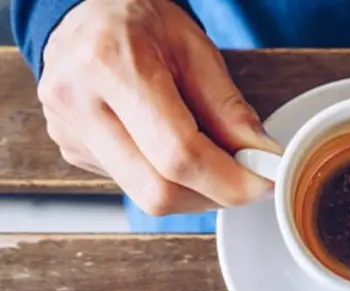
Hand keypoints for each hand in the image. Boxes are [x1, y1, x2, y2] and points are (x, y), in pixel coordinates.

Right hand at [38, 0, 279, 214]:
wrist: (87, 9)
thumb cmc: (142, 20)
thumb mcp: (195, 48)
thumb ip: (228, 107)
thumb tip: (260, 158)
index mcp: (111, 65)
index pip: (178, 154)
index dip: (229, 181)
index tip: (263, 184)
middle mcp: (79, 103)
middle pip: (159, 190)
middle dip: (213, 195)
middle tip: (245, 180)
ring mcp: (69, 131)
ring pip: (145, 196)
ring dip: (193, 192)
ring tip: (213, 159)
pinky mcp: (71, 149)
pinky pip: (131, 185)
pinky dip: (166, 179)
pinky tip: (173, 150)